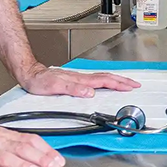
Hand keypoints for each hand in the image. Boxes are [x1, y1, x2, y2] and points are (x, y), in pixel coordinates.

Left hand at [21, 64, 140, 97]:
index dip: (119, 84)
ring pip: (103, 77)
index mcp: (80, 79)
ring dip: (117, 80)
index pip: (104, 81)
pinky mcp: (76, 79)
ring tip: (126, 83)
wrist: (30, 74)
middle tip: (135, 84)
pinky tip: (106, 83)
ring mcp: (79, 77)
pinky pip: (96, 79)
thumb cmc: (40, 82)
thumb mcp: (55, 87)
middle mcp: (81, 77)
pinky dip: (106, 81)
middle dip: (123, 80)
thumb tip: (90, 93)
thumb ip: (73, 89)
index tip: (130, 86)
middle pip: (107, 77)